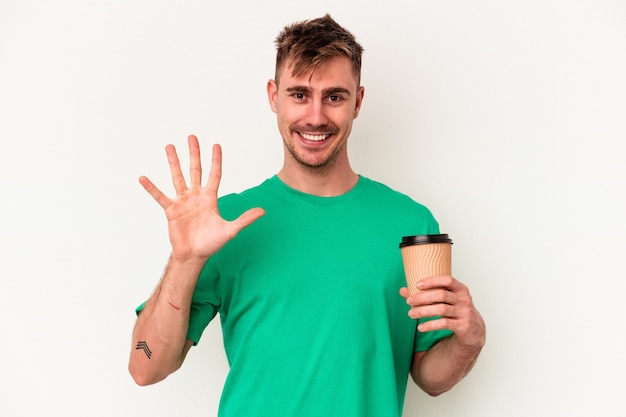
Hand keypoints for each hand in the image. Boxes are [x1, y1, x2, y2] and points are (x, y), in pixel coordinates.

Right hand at [139, 135, 264, 260]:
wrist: (194, 255)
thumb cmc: (211, 243)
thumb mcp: (231, 230)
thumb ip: (245, 219)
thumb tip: (263, 211)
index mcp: (210, 198)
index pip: (214, 174)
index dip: (216, 160)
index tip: (216, 145)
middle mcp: (196, 196)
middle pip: (195, 170)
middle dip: (194, 153)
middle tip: (192, 137)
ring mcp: (182, 201)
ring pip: (177, 177)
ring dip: (173, 162)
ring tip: (169, 146)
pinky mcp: (171, 210)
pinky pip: (160, 196)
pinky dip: (152, 188)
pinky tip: (143, 178)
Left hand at [400, 276, 485, 349]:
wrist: (474, 330)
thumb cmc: (456, 310)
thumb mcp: (445, 300)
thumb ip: (426, 294)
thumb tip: (403, 290)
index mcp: (460, 289)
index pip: (447, 280)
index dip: (432, 281)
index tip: (417, 284)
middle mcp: (464, 299)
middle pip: (441, 295)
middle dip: (422, 297)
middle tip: (409, 301)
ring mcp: (464, 313)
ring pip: (441, 310)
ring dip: (423, 311)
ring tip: (410, 314)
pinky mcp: (463, 325)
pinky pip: (444, 324)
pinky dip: (430, 325)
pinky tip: (420, 327)